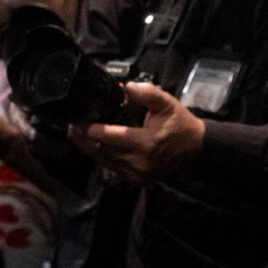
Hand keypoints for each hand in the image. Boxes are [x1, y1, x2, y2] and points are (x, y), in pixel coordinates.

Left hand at [74, 81, 204, 183]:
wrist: (196, 148)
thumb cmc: (179, 124)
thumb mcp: (167, 104)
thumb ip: (147, 93)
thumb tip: (125, 86)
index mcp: (145, 143)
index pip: (108, 136)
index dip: (89, 128)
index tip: (76, 120)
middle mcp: (138, 162)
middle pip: (100, 151)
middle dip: (83, 139)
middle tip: (71, 127)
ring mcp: (137, 175)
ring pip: (103, 161)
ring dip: (89, 149)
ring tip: (77, 135)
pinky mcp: (136, 180)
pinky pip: (111, 168)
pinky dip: (101, 157)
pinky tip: (93, 146)